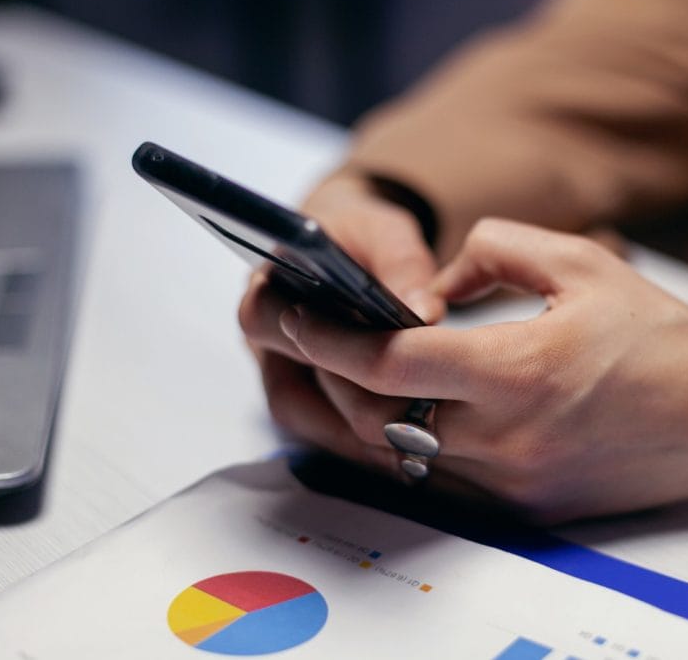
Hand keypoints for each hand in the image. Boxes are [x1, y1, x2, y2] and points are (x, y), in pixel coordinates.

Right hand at [239, 172, 443, 469]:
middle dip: (346, 417)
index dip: (309, 344)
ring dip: (359, 443)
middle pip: (288, 395)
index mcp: (266, 285)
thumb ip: (402, 263)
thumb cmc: (362, 236)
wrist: (349, 250)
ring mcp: (285, 376)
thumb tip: (425, 310)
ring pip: (310, 424)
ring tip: (414, 455)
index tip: (370, 363)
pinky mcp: (312, 400)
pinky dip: (369, 446)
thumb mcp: (385, 232)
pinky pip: (331, 433)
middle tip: (405, 432)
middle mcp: (266, 341)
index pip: (263, 320)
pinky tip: (414, 453)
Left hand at [275, 219, 687, 522]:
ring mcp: (513, 483)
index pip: (386, 363)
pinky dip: (401, 442)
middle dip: (324, 374)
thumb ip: (488, 256)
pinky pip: (437, 476)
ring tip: (330, 369)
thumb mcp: (578, 262)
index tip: (288, 313)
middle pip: (372, 416)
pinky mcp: (524, 507)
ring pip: (394, 455)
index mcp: (517, 371)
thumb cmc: (660, 334)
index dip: (323, 337)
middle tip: (300, 334)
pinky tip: (390, 407)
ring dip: (353, 412)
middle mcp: (506, 438)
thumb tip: (427, 287)